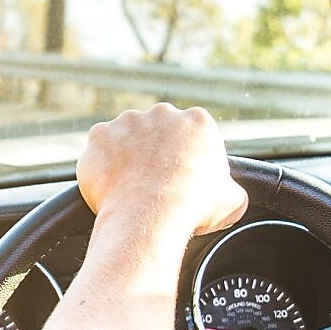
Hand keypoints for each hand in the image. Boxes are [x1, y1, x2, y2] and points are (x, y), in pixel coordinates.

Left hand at [76, 104, 247, 235]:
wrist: (150, 216)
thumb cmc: (193, 208)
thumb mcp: (232, 200)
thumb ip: (230, 188)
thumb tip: (228, 193)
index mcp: (198, 121)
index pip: (192, 134)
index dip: (187, 158)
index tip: (182, 179)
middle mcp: (161, 113)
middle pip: (157, 131)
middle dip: (155, 152)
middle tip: (154, 183)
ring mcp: (127, 121)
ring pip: (126, 138)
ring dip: (126, 157)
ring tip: (130, 187)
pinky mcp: (99, 135)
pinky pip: (98, 151)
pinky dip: (101, 166)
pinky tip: (110, 188)